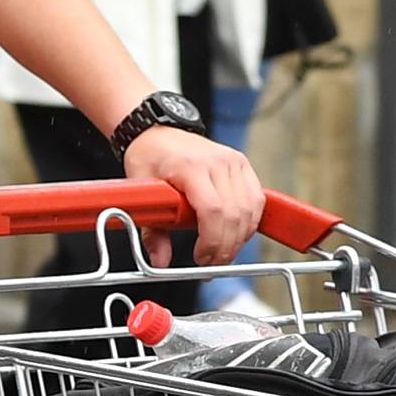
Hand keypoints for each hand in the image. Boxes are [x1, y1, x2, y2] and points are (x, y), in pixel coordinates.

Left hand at [120, 126, 265, 267]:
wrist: (158, 131)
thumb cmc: (149, 157)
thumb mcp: (140, 192)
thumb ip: (152, 230)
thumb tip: (159, 261)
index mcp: (191, 167)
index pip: (213, 210)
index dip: (211, 240)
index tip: (201, 258)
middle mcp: (217, 162)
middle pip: (234, 214)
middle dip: (226, 246)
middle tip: (212, 263)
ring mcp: (233, 161)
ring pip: (250, 209)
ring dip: (240, 238)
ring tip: (222, 252)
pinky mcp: (242, 164)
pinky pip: (255, 199)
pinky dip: (249, 222)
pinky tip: (235, 234)